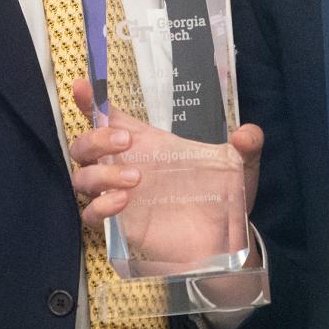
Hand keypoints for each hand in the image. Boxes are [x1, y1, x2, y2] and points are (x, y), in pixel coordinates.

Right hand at [68, 79, 263, 271]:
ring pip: (82, 178)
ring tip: (135, 179)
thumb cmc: (223, 196)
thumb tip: (245, 133)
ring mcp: (120, 195)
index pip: (108, 117)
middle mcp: (127, 164)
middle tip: (125, 141)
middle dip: (94, 137)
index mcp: (148, 143)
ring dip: (101, 173)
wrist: (225, 241)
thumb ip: (248, 144)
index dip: (89, 101)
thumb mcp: (241, 165)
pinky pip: (90, 214)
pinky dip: (101, 206)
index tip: (81, 86)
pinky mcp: (120, 225)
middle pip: (84, 145)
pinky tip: (123, 202)